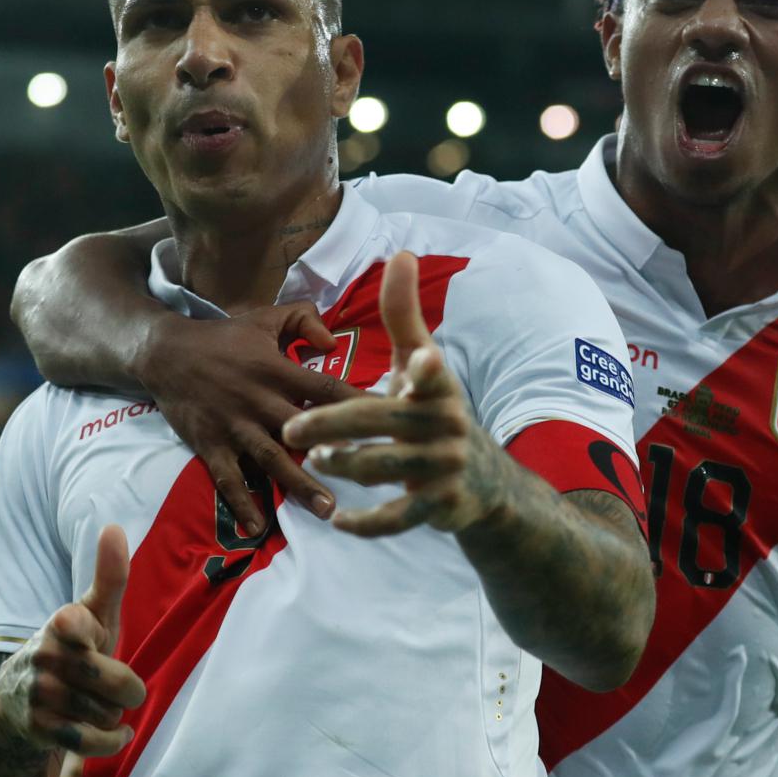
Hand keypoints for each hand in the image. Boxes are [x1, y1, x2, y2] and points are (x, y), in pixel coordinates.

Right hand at [0, 525, 146, 757]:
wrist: (15, 706)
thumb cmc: (72, 649)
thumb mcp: (91, 615)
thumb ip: (109, 576)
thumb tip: (115, 526)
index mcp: (60, 622)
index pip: (76, 622)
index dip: (91, 633)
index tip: (87, 637)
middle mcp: (44, 655)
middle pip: (120, 683)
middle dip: (127, 690)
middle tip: (117, 686)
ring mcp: (38, 694)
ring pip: (108, 714)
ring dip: (113, 716)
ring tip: (100, 706)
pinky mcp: (37, 729)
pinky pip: (91, 741)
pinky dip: (111, 742)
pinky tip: (117, 736)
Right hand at [136, 303, 359, 534]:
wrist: (165, 353)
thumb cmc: (223, 338)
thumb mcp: (264, 318)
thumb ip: (304, 321)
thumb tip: (334, 342)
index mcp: (277, 370)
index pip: (327, 389)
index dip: (358, 403)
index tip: (390, 421)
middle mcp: (259, 400)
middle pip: (304, 431)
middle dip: (335, 453)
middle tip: (369, 477)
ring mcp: (234, 426)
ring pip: (271, 459)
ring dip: (299, 485)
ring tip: (328, 510)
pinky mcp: (210, 445)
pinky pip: (228, 478)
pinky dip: (241, 502)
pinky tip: (257, 527)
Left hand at [283, 252, 504, 538]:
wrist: (486, 481)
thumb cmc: (436, 410)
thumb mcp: (422, 361)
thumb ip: (404, 313)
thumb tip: (401, 254)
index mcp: (436, 385)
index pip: (429, 373)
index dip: (422, 369)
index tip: (415, 361)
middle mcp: (445, 424)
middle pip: (383, 423)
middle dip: (335, 426)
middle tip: (291, 429)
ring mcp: (443, 466)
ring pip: (386, 468)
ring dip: (347, 467)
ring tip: (315, 462)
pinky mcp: (438, 504)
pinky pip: (398, 517)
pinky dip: (367, 522)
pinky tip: (339, 520)